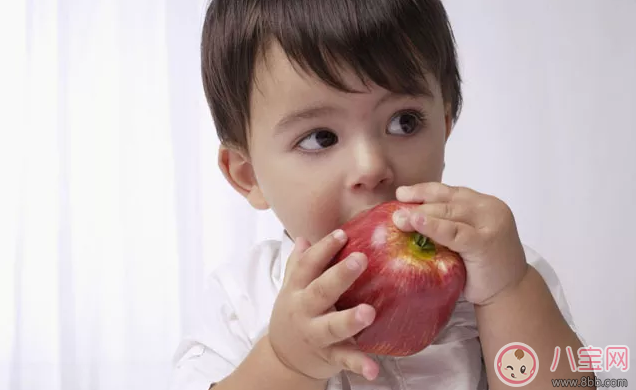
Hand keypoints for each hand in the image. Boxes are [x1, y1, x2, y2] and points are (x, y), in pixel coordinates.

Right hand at [267, 229, 379, 381]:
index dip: (324, 249)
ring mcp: (316, 335)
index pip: (308, 265)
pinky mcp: (328, 356)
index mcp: (297, 290)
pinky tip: (373, 368)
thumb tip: (303, 238)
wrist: (282, 359)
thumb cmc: (294, 316)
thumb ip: (297, 264)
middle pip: (320, 291)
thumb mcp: (291, 289)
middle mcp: (304, 311)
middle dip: (340, 276)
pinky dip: (359, 365)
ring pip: (331, 327)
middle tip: (360, 259)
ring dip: (349, 320)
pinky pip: (344, 360)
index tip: (342, 234)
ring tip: (368, 313)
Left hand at [392, 182, 528, 305]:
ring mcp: (489, 224)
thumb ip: (447, 226)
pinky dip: (434, 227)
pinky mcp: (485, 242)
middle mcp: (489, 208)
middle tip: (394, 208)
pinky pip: (454, 232)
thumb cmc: (482, 268)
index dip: (423, 191)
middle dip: (418, 203)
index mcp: (483, 203)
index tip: (401, 194)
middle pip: (446, 201)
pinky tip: (417, 222)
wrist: (510, 293)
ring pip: (449, 213)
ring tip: (399, 218)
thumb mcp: (464, 239)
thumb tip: (407, 218)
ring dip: (421, 214)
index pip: (449, 192)